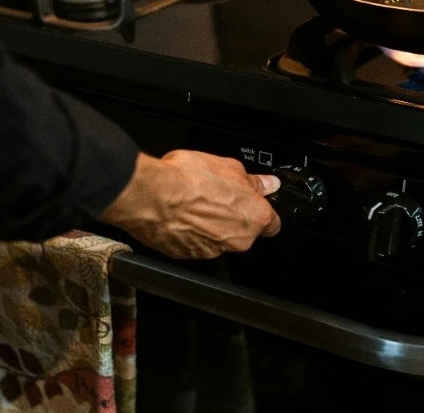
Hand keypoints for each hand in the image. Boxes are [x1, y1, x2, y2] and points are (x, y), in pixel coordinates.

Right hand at [99, 150, 281, 258]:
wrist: (151, 196)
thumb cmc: (188, 180)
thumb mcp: (229, 167)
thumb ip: (253, 180)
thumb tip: (267, 184)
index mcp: (254, 217)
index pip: (273, 223)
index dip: (263, 210)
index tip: (255, 201)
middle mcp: (237, 240)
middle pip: (244, 231)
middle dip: (234, 216)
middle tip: (218, 195)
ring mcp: (212, 251)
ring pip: (219, 238)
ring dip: (211, 224)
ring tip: (194, 202)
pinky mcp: (187, 255)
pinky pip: (195, 244)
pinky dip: (191, 232)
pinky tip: (181, 214)